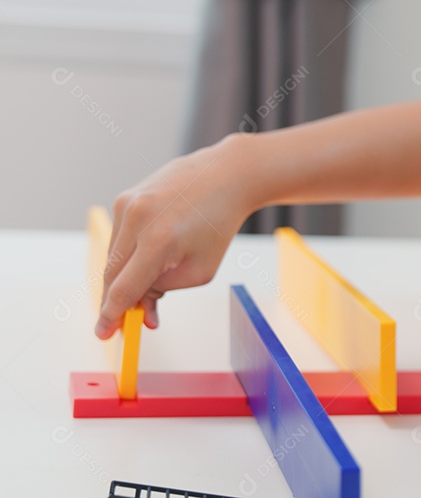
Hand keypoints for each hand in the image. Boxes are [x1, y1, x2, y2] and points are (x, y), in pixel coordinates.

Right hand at [96, 136, 254, 338]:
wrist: (225, 176)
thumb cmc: (216, 226)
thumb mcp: (200, 270)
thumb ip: (163, 291)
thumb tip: (138, 307)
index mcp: (158, 241)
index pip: (123, 288)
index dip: (111, 315)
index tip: (104, 334)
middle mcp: (136, 220)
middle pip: (112, 275)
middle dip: (117, 302)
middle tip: (124, 323)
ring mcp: (126, 205)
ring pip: (114, 257)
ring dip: (126, 276)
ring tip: (156, 279)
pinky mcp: (124, 198)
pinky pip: (120, 238)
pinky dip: (129, 254)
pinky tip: (155, 251)